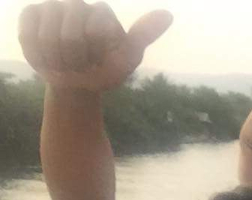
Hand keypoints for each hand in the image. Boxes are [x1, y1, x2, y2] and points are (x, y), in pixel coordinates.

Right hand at [19, 1, 171, 90]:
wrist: (78, 83)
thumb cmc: (105, 71)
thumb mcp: (127, 59)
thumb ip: (143, 36)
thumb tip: (168, 14)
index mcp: (102, 13)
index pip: (94, 34)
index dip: (94, 56)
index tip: (99, 61)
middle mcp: (77, 4)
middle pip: (70, 38)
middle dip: (75, 61)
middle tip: (81, 64)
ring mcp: (53, 7)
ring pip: (47, 38)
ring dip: (57, 61)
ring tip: (65, 61)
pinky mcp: (32, 14)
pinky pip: (28, 36)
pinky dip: (38, 55)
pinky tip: (47, 57)